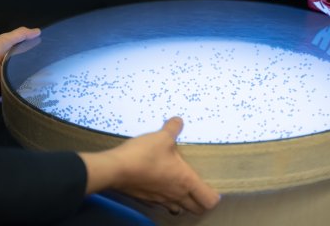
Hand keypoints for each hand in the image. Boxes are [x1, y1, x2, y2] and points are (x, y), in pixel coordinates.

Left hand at [0, 26, 40, 91]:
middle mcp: (9, 66)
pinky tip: (27, 92)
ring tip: (40, 85)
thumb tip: (38, 31)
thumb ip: (22, 35)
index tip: (47, 58)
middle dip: (33, 72)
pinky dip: (17, 92)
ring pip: (20, 80)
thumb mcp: (8, 38)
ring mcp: (6, 77)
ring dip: (27, 83)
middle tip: (46, 74)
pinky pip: (12, 90)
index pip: (25, 55)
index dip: (35, 55)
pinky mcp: (3, 87)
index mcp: (10, 54)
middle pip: (24, 69)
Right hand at [79, 117, 220, 215]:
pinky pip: (161, 205)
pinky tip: (159, 188)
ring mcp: (160, 200)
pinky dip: (164, 200)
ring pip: (178, 209)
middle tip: (198, 191)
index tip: (214, 189)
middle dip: (199, 202)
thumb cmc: (144, 155)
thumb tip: (178, 121)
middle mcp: (175, 194)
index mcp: (185, 181)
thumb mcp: (162, 137)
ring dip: (182, 203)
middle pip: (196, 209)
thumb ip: (173, 128)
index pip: (208, 200)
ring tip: (180, 191)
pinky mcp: (146, 200)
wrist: (116, 169)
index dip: (214, 197)